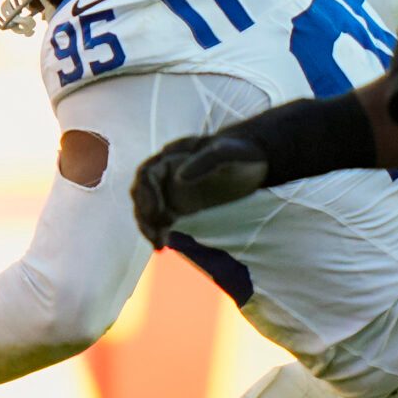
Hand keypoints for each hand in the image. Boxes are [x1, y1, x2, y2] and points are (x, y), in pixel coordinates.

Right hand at [130, 134, 271, 247]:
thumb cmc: (240, 152)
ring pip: (148, 209)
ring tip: (158, 245)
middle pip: (142, 194)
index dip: (147, 194)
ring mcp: (172, 191)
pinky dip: (159, 232)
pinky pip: (161, 220)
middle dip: (144, 214)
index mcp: (172, 157)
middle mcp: (167, 174)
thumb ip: (204, 161)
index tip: (158, 214)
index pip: (147, 175)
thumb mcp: (226, 153)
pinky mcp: (179, 206)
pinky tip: (162, 246)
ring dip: (148, 227)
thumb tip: (178, 178)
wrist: (255, 160)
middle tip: (154, 234)